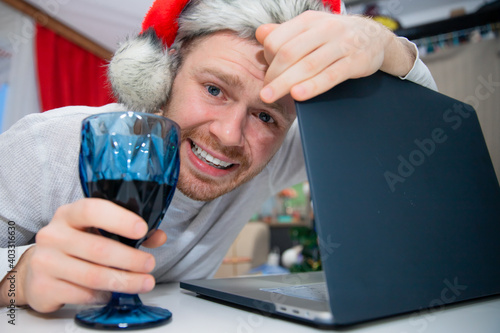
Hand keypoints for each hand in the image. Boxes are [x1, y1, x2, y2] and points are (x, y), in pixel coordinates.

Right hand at [4, 198, 165, 312]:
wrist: (37, 271)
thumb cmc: (74, 245)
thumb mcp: (97, 231)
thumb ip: (128, 232)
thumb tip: (158, 236)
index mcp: (69, 214)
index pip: (92, 210)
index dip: (119, 219)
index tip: (142, 229)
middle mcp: (54, 235)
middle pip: (97, 248)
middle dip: (130, 259)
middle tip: (150, 264)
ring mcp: (45, 261)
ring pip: (92, 275)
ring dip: (124, 280)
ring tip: (144, 282)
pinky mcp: (43, 287)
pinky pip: (82, 294)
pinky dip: (103, 295)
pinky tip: (112, 293)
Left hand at [256, 11, 415, 102]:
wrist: (375, 36)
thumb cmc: (336, 36)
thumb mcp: (310, 29)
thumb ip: (285, 33)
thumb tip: (261, 34)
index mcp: (309, 21)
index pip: (278, 39)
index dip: (267, 58)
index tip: (266, 73)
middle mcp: (324, 29)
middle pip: (289, 53)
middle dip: (273, 75)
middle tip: (265, 92)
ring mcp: (341, 44)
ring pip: (308, 65)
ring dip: (285, 83)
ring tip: (270, 96)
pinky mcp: (356, 61)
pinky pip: (330, 75)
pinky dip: (312, 86)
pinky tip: (298, 94)